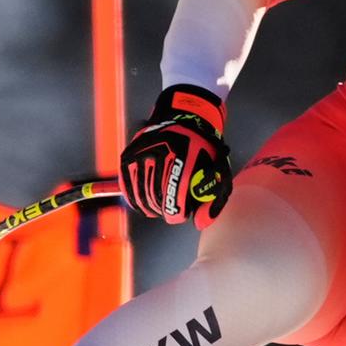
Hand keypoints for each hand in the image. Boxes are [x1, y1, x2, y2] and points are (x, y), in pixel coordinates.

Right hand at [119, 84, 231, 226]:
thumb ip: (214, 200)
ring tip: (160, 206)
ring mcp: (141, 153)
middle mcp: (160, 151)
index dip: (177, 212)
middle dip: (165, 210)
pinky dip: (136, 201)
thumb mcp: (218, 172)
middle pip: (156, 197)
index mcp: (184, 154)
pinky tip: (146, 203)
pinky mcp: (128, 156)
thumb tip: (198, 223)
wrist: (182, 121)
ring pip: (141, 195)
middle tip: (171, 210)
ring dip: (151, 207)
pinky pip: (128, 188)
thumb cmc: (203, 152)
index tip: (180, 215)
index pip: (175, 195)